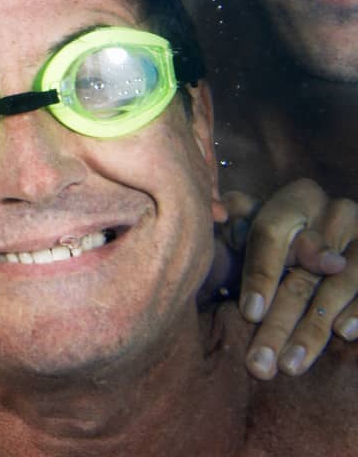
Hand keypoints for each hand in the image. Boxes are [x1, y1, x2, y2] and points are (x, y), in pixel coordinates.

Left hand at [233, 179, 357, 379]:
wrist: (343, 230)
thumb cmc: (292, 229)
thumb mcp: (265, 216)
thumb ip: (241, 219)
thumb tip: (221, 213)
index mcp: (297, 199)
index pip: (270, 235)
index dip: (258, 275)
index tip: (249, 313)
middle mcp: (334, 212)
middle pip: (299, 274)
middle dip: (278, 324)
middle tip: (259, 363)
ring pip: (335, 288)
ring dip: (312, 332)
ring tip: (290, 365)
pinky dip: (357, 311)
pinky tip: (343, 334)